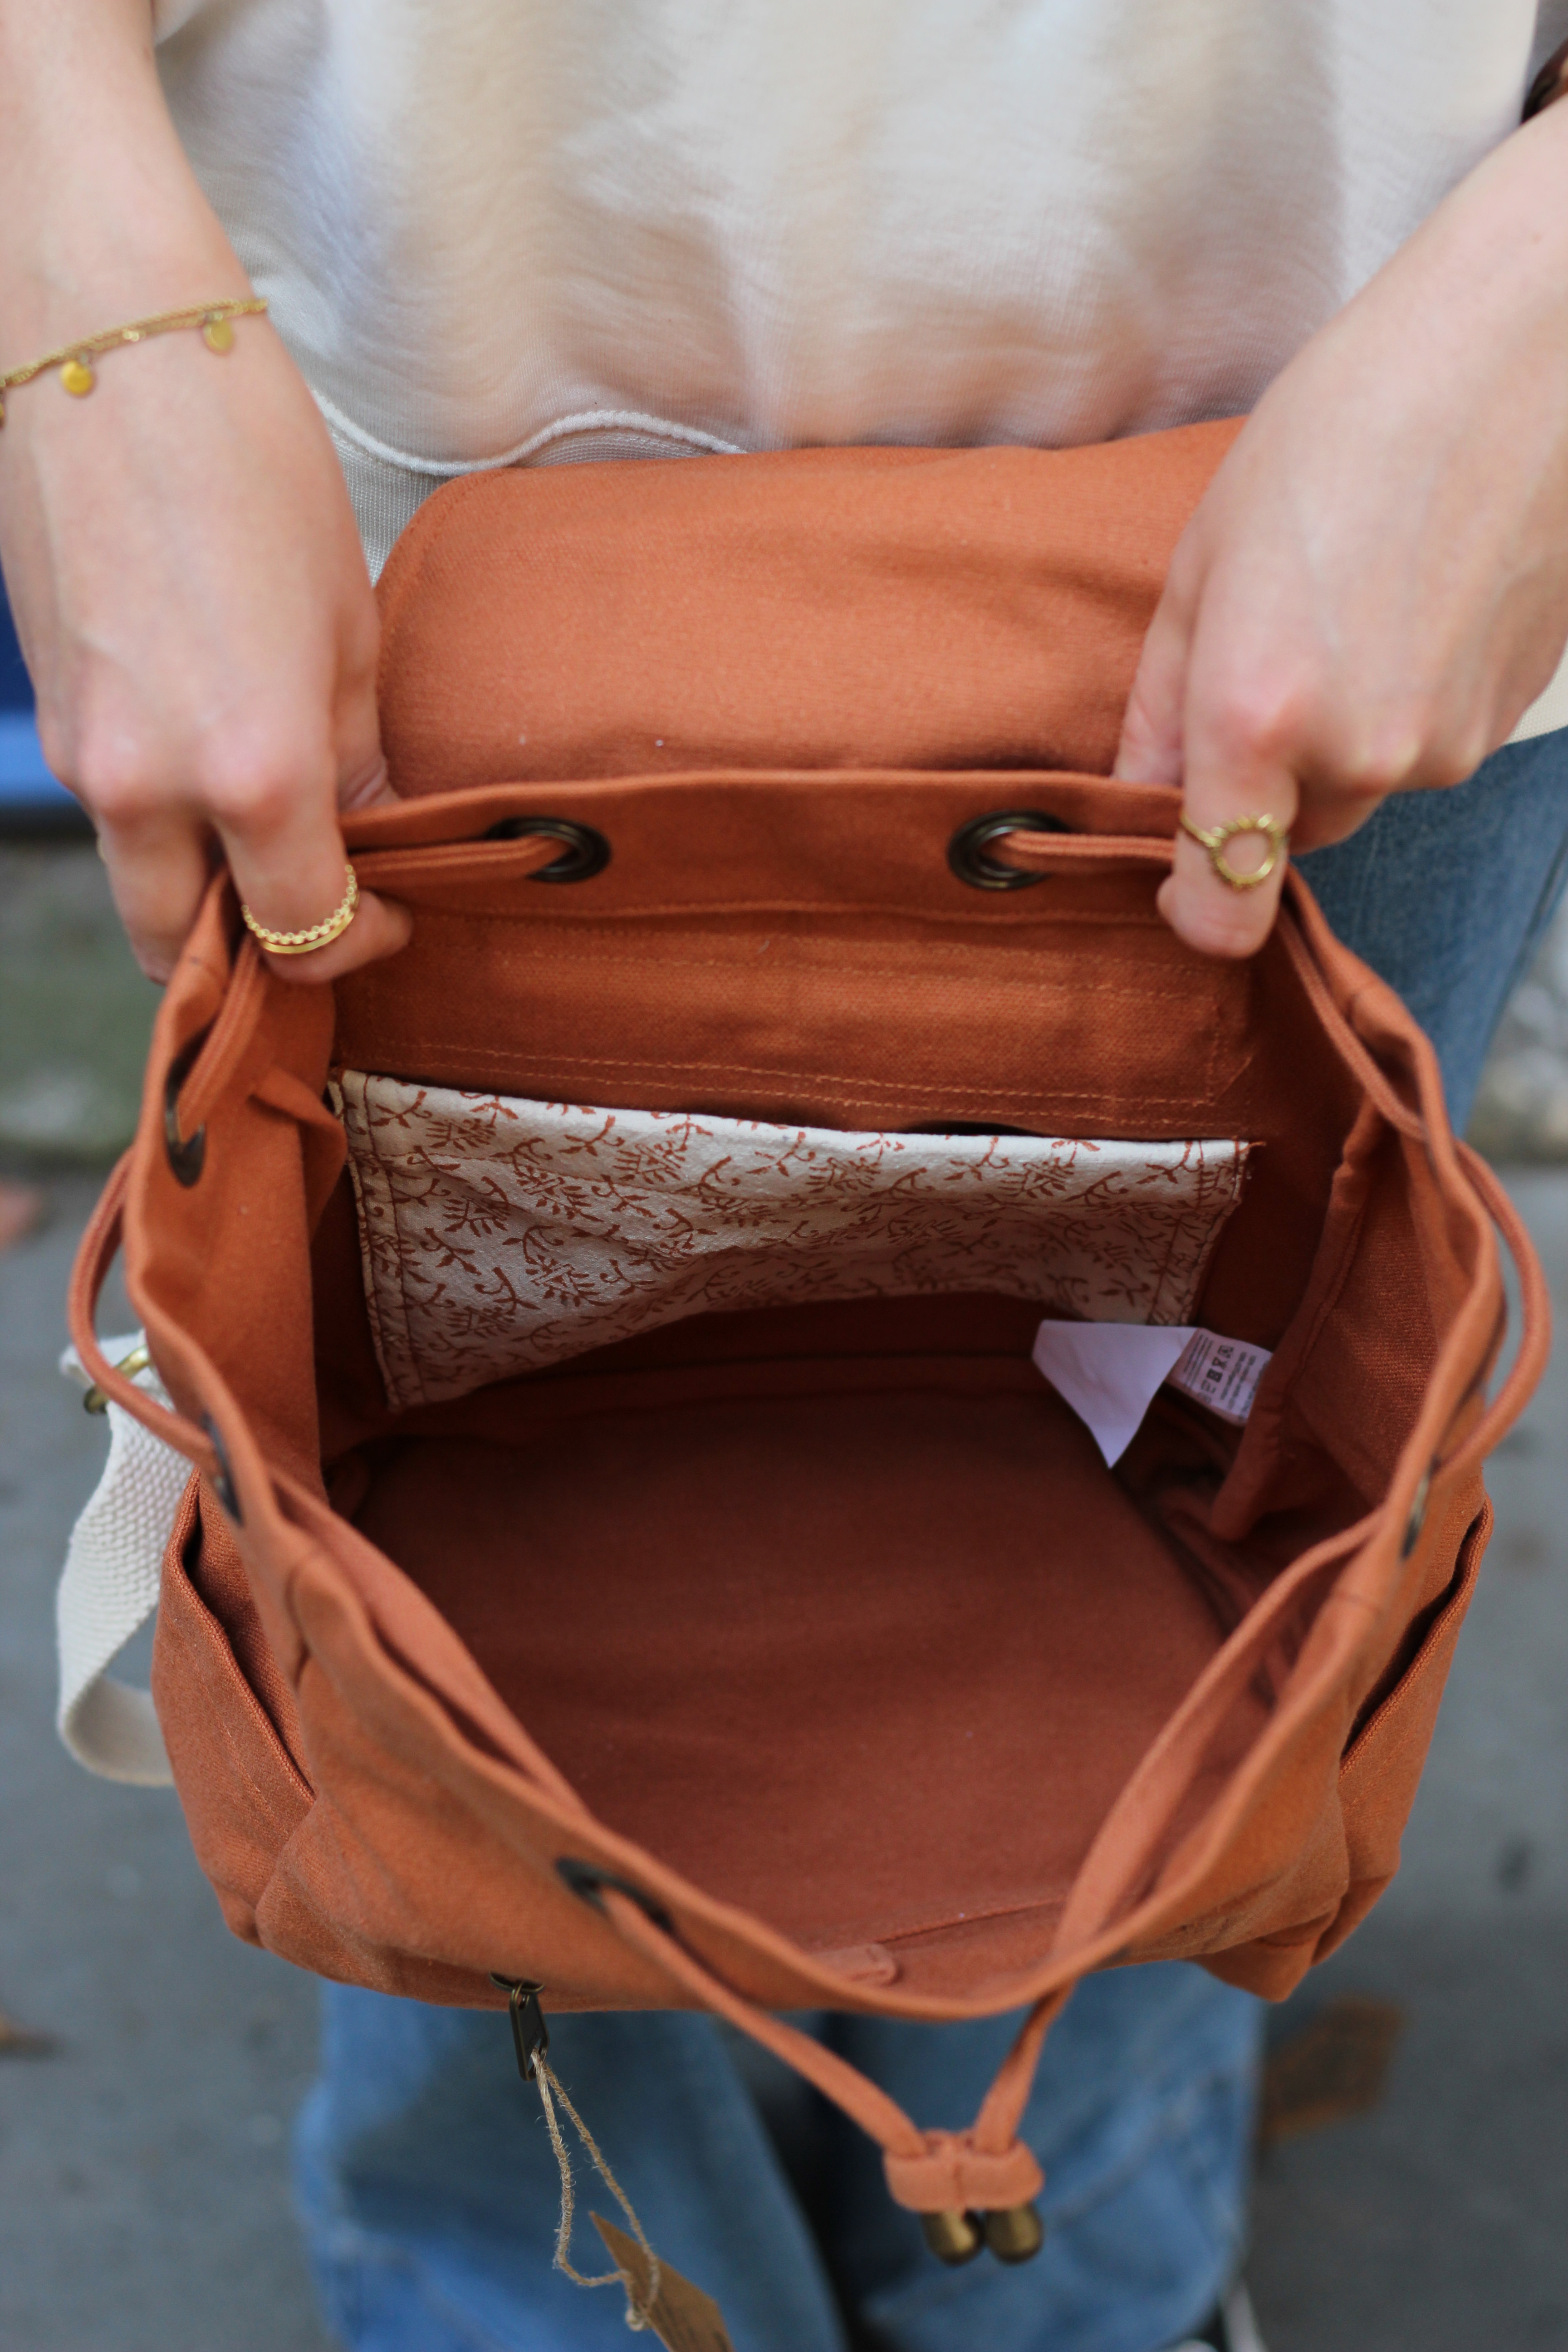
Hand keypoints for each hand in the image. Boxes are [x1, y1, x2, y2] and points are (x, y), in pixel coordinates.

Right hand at [0, 0, 408, 984]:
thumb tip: (363, 824)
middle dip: (259, 958)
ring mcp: (88, 759)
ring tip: (271, 857)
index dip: (356, 944)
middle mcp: (154, 787)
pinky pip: (114, 817)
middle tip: (318, 918)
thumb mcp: (347, 619)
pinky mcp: (53, 719)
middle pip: (193, 949)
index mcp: (255, 770)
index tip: (389, 917)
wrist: (108, 346)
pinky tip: (213, 775)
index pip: (302, 929)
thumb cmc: (250, 461)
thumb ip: (354, 751)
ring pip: (143, 887)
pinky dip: (164, 831)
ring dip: (203, 900)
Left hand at [1116, 100, 1567, 957]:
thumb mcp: (1203, 563)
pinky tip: (1413, 603)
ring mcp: (1443, 745)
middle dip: (1266, 783)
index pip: (1223, 907)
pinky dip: (1406, 704)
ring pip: (1362, 791)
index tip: (1174, 875)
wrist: (1514, 361)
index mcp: (1258, 718)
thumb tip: (1135, 797)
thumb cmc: (1339, 434)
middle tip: (1269, 658)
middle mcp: (1358, 756)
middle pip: (1290, 836)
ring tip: (1348, 609)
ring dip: (1339, 738)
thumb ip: (1157, 708)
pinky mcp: (1504, 721)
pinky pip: (1427, 749)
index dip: (1191, 906)